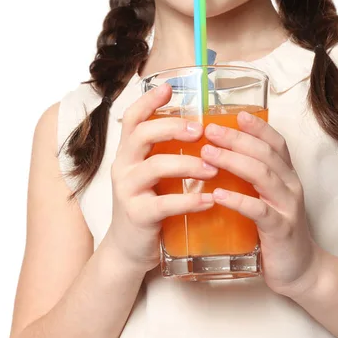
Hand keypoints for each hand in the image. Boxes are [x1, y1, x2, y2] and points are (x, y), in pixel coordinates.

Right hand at [105, 83, 217, 276]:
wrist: (130, 250)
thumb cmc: (150, 207)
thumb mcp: (154, 177)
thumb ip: (168, 154)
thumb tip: (204, 131)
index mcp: (130, 153)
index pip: (133, 118)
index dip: (149, 101)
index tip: (169, 87)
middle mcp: (124, 166)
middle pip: (142, 134)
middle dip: (172, 128)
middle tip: (201, 131)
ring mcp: (128, 191)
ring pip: (155, 166)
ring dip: (188, 165)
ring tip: (213, 169)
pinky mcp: (138, 216)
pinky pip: (164, 203)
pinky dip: (190, 201)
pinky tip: (210, 200)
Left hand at [200, 111, 321, 294]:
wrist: (299, 270)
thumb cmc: (275, 232)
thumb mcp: (266, 200)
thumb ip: (250, 181)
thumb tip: (216, 160)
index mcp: (287, 176)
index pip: (276, 143)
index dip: (258, 126)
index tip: (235, 113)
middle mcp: (291, 186)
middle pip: (265, 153)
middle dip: (236, 138)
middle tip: (209, 130)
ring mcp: (287, 207)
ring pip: (262, 175)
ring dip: (233, 161)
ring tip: (207, 153)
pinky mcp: (280, 230)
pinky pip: (259, 210)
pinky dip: (237, 200)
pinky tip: (217, 195)